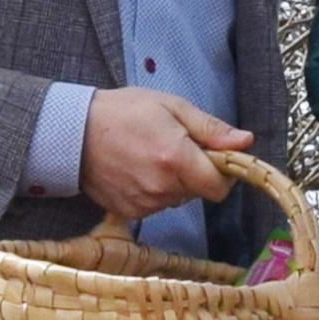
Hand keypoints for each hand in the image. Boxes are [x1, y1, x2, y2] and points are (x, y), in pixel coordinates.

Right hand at [81, 85, 247, 221]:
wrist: (72, 132)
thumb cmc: (124, 111)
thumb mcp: (171, 106)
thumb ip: (210, 128)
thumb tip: (246, 141)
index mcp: (177, 159)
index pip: (220, 187)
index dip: (222, 172)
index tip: (212, 155)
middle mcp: (162, 188)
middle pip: (199, 191)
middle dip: (196, 172)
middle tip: (174, 146)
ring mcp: (144, 204)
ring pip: (178, 199)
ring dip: (174, 182)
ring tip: (151, 155)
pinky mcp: (129, 213)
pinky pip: (156, 206)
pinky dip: (154, 191)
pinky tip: (137, 170)